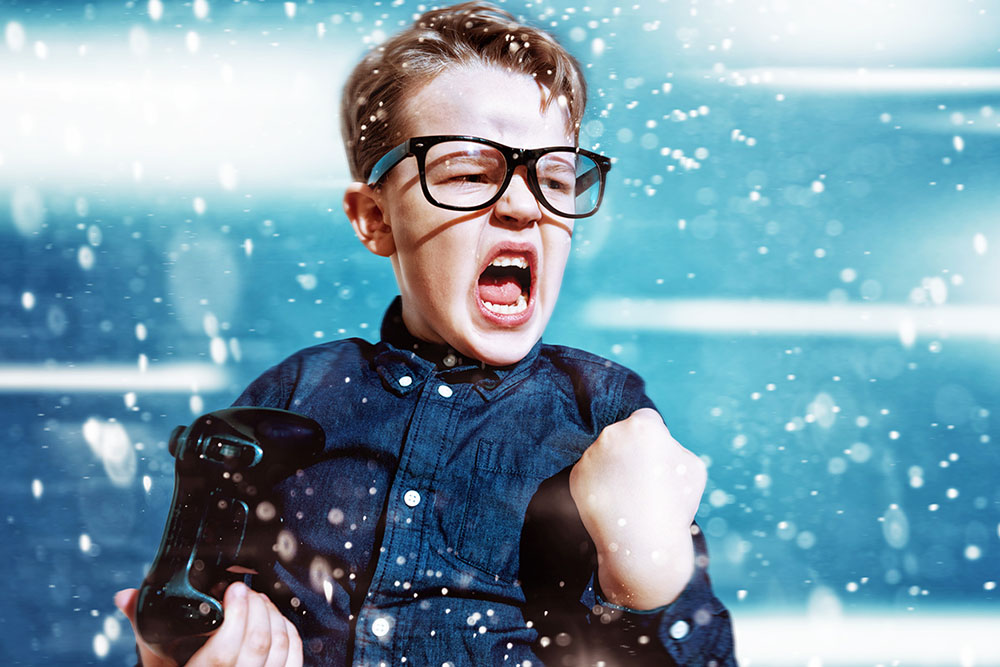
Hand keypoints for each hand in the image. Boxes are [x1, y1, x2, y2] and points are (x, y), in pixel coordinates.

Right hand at [115, 582, 302, 666]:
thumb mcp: (156, 659)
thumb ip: (144, 628)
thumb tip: (125, 596)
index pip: (224, 654)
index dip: (236, 616)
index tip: (234, 589)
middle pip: (258, 645)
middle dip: (256, 608)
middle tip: (245, 590)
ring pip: (279, 647)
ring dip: (272, 616)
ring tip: (257, 601)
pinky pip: (293, 656)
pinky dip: (287, 631)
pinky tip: (274, 618)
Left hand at [569, 408, 705, 609]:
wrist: (643, 546)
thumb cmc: (674, 506)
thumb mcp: (692, 467)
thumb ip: (673, 446)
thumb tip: (660, 442)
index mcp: (641, 426)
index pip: (646, 420)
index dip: (655, 438)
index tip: (658, 459)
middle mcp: (611, 434)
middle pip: (624, 435)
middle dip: (633, 451)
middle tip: (645, 481)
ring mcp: (590, 454)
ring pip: (606, 454)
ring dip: (615, 467)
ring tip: (631, 496)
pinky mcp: (576, 476)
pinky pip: (592, 474)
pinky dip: (602, 485)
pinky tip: (616, 503)